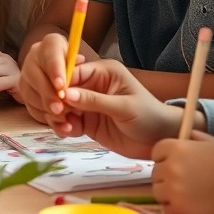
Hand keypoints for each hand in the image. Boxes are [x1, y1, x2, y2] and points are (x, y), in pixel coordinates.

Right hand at [18, 32, 94, 123]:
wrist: (81, 83)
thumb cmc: (92, 73)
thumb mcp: (96, 69)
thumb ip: (85, 72)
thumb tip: (76, 72)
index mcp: (52, 43)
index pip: (51, 52)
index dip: (55, 70)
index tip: (62, 86)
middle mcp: (35, 56)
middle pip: (34, 74)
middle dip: (47, 94)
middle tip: (60, 108)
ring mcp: (27, 75)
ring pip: (29, 92)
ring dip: (44, 107)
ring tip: (61, 118)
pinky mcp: (27, 93)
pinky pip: (30, 106)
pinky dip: (43, 116)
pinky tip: (58, 123)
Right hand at [54, 59, 182, 159]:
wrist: (158, 141)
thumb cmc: (148, 116)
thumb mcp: (123, 107)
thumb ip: (94, 100)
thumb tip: (66, 94)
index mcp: (103, 72)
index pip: (74, 72)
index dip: (61, 83)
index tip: (55, 98)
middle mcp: (92, 85)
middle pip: (64, 89)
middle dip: (57, 101)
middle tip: (58, 115)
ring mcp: (88, 104)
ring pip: (62, 106)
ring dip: (58, 116)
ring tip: (65, 127)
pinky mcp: (86, 121)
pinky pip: (67, 121)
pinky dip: (63, 126)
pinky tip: (68, 133)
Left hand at [151, 131, 213, 213]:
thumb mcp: (211, 142)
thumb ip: (192, 136)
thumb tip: (181, 135)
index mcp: (176, 148)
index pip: (156, 152)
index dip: (165, 158)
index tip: (177, 164)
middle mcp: (170, 167)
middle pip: (156, 173)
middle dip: (167, 177)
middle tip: (185, 181)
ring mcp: (173, 190)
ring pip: (158, 192)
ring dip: (168, 194)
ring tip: (187, 194)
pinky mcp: (179, 210)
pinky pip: (166, 209)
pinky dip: (175, 209)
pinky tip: (189, 206)